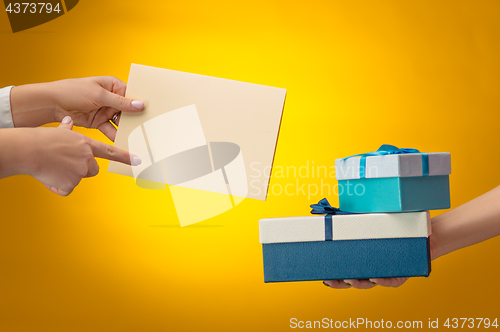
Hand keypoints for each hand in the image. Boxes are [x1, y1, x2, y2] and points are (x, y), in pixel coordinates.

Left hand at [10, 76, 143, 141]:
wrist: (51, 103)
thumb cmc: (73, 91)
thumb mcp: (99, 95)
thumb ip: (121, 102)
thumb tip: (140, 104)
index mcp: (113, 85)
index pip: (132, 94)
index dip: (142, 103)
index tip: (153, 112)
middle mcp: (111, 98)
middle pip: (128, 110)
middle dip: (136, 119)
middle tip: (148, 128)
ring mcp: (105, 110)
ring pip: (121, 121)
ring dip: (127, 129)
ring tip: (138, 137)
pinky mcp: (98, 122)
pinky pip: (111, 129)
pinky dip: (116, 136)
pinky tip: (123, 142)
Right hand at [25, 116, 140, 195]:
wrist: (29, 150)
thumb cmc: (42, 140)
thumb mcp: (59, 131)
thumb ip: (68, 129)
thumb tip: (69, 122)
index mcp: (87, 145)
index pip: (111, 152)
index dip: (126, 157)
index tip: (138, 160)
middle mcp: (87, 158)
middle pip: (93, 169)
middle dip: (82, 168)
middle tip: (65, 163)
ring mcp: (80, 171)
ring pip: (78, 178)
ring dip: (68, 176)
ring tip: (54, 167)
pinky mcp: (71, 183)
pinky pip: (66, 189)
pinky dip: (58, 186)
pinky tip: (50, 177)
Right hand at [323, 228, 437, 288]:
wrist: (423, 231)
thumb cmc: (396, 226)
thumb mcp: (372, 222)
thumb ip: (356, 221)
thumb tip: (335, 214)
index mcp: (365, 259)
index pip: (346, 271)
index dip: (335, 276)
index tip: (323, 276)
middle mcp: (374, 268)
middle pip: (354, 280)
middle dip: (341, 282)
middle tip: (330, 279)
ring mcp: (387, 273)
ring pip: (370, 283)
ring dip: (359, 283)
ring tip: (350, 278)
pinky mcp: (403, 275)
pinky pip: (392, 281)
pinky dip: (383, 281)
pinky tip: (375, 279)